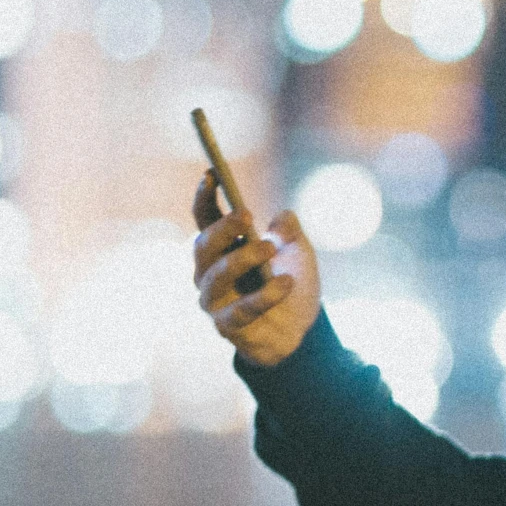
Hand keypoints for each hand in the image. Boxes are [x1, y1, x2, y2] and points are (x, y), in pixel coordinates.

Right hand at [192, 169, 321, 367]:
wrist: (301, 331)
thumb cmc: (291, 285)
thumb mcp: (298, 253)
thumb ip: (289, 233)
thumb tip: (283, 217)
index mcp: (222, 248)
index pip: (204, 219)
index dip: (204, 197)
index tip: (212, 174)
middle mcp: (210, 273)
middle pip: (204, 246)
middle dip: (222, 228)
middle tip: (246, 214)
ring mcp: (214, 301)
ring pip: (216, 276)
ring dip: (242, 259)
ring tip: (269, 249)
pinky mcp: (228, 327)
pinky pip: (240, 310)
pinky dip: (264, 295)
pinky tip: (286, 282)